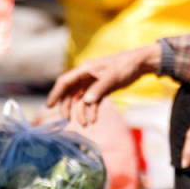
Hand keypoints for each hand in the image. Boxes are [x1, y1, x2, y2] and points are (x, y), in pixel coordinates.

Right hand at [46, 45, 160, 126]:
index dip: (55, 93)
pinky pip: (92, 101)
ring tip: (86, 124)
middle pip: (70, 92)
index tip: (49, 106)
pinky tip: (93, 120)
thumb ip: (99, 89)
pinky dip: (92, 110)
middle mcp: (86, 76)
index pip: (65, 81)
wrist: (141, 64)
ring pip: (81, 99)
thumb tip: (86, 101)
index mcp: (85, 69)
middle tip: (66, 119)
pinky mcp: (102, 89)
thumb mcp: (112, 76)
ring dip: (82, 112)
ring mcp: (93, 83)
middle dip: (67, 106)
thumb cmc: (125, 65)